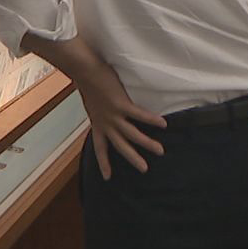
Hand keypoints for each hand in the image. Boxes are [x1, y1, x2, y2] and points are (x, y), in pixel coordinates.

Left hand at [76, 61, 165, 179]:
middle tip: (144, 169)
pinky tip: (163, 123)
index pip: (99, 148)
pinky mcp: (121, 104)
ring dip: (146, 143)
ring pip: (132, 134)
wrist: (84, 70)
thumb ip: (100, 110)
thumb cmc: (87, 81)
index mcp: (97, 123)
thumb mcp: (92, 102)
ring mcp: (113, 115)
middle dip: (132, 158)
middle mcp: (105, 123)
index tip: (108, 177)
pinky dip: (151, 120)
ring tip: (160, 151)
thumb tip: (106, 110)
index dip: (104, 163)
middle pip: (120, 146)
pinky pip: (139, 115)